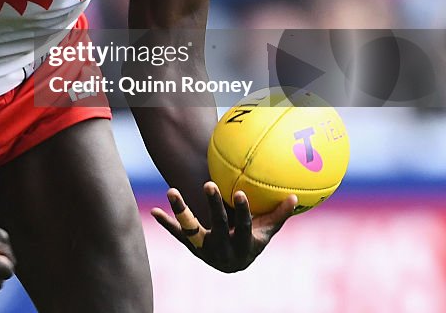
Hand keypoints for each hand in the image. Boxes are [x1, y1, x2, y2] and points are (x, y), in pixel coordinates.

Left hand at [150, 182, 295, 272]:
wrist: (232, 265)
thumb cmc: (252, 241)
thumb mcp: (266, 233)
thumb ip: (278, 215)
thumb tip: (295, 196)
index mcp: (242, 246)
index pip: (243, 227)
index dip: (242, 212)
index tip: (240, 193)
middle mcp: (222, 250)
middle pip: (218, 225)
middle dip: (213, 206)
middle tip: (208, 184)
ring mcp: (204, 249)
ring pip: (191, 230)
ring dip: (181, 210)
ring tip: (171, 190)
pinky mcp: (190, 246)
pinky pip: (177, 234)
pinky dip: (166, 223)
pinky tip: (153, 211)